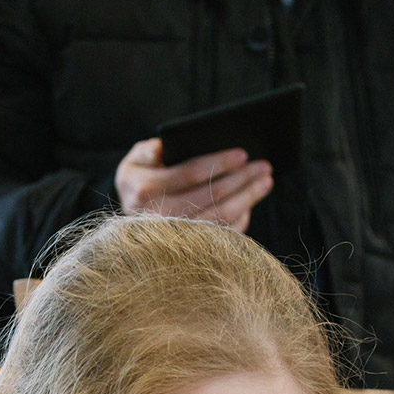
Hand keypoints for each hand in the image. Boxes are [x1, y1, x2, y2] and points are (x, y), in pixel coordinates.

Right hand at [114, 138, 272, 231]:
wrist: (127, 225)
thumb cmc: (138, 183)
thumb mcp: (136, 160)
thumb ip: (154, 148)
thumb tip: (185, 143)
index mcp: (145, 191)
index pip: (191, 173)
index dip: (220, 162)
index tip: (243, 154)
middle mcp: (159, 217)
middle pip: (212, 195)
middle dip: (242, 178)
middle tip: (264, 166)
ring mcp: (176, 239)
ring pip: (222, 217)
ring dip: (249, 197)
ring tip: (265, 181)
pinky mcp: (190, 251)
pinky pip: (224, 235)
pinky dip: (242, 218)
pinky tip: (251, 202)